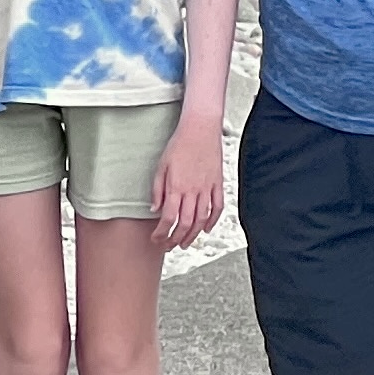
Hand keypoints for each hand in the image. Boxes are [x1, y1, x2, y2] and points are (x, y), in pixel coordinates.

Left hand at [154, 117, 225, 249]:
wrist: (200, 128)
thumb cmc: (180, 144)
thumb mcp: (161, 166)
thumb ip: (158, 190)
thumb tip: (155, 209)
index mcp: (177, 186)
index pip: (169, 218)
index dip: (162, 233)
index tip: (157, 239)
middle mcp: (193, 190)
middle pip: (185, 223)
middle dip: (176, 239)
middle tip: (169, 246)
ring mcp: (208, 188)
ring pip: (202, 219)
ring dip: (193, 235)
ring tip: (186, 243)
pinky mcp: (218, 183)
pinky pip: (218, 207)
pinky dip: (213, 221)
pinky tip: (206, 229)